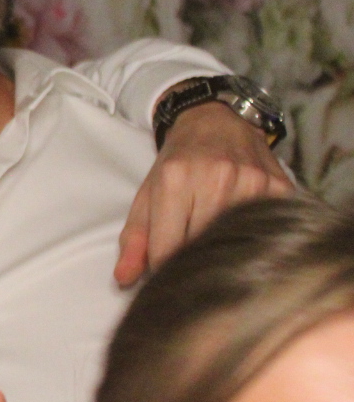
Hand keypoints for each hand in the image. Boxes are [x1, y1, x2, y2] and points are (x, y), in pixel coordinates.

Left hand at [116, 101, 291, 286]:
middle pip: (204, 245)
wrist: (214, 121)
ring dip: (227, 248)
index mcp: (174, 180)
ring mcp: (250, 179)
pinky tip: (246, 228)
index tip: (168, 272)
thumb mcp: (147, 196)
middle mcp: (214, 177)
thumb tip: (123, 280)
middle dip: (195, 260)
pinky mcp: (278, 184)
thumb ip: (134, 239)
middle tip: (194, 259)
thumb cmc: (176, 164)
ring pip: (236, 239)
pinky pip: (268, 226)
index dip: (166, 268)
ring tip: (218, 239)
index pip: (168, 248)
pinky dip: (255, 235)